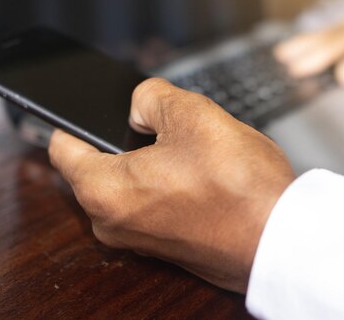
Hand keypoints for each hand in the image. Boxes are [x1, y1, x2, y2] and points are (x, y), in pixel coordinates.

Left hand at [48, 78, 294, 292]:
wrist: (281, 239)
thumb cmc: (239, 187)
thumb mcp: (192, 115)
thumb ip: (150, 96)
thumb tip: (139, 104)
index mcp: (104, 190)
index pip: (62, 146)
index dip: (74, 117)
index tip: (87, 105)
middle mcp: (113, 223)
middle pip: (101, 164)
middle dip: (128, 138)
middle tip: (166, 124)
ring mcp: (141, 239)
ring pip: (132, 183)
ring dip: (154, 161)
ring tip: (193, 150)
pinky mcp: (168, 246)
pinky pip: (154, 204)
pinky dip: (170, 185)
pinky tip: (204, 175)